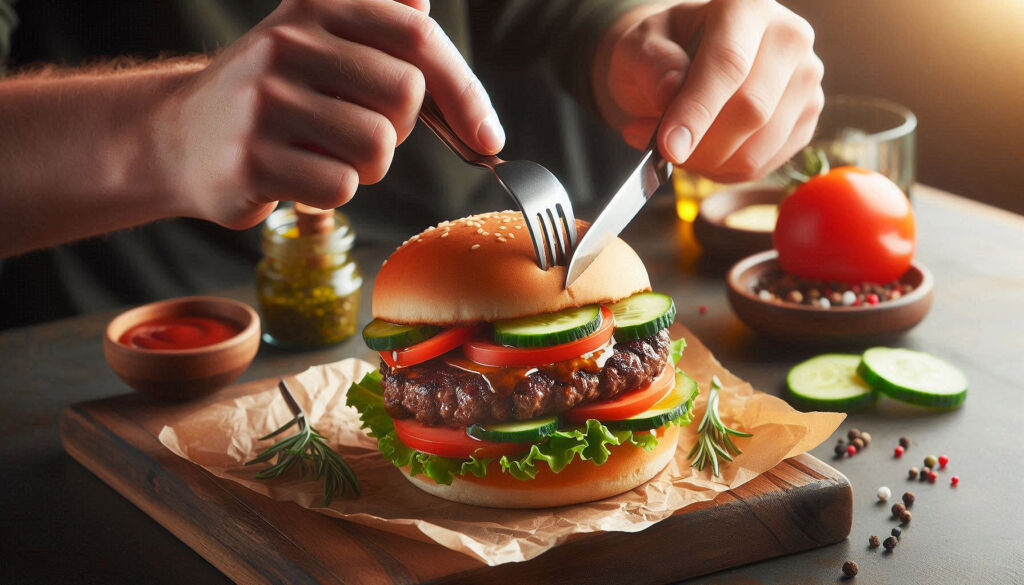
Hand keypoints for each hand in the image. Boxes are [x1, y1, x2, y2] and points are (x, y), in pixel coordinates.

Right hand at [153, 0, 503, 228]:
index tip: (487, 138)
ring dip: (366, 167)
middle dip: (398, 129)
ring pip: (376, 147)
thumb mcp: (317, 40)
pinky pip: (340, 187)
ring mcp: (265, 99)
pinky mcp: (251, 156)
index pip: (419, 39)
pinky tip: (298, 177)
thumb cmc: (272, 95)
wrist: (181, 136)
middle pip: (405, 97)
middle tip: (357, 130)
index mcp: (317, 4)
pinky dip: (332, 194)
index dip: (466, 93)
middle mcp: (288, 41)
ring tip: (324, 154)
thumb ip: (376, 22)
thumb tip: (424, 4)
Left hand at [595, 0, 823, 182]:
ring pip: (758, 148)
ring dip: (707, 162)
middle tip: (661, 148)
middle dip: (699, 145)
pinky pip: (762, 166)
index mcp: (746, 7)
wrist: (687, 62)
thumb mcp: (639, 48)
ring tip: (677, 146)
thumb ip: (652, 66)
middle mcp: (790, 37)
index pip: (729, 64)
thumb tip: (669, 96)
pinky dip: (723, 171)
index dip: (698, 111)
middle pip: (752, 110)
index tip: (668, 146)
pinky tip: (702, 152)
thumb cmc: (663, 53)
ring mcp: (807, 80)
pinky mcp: (808, 119)